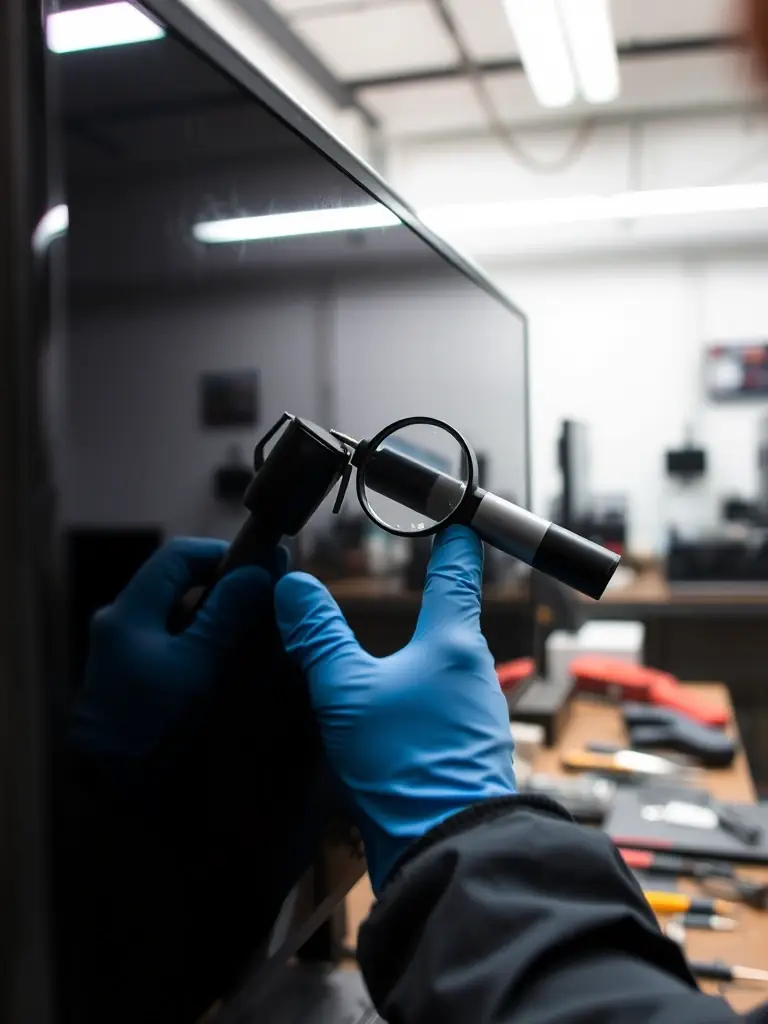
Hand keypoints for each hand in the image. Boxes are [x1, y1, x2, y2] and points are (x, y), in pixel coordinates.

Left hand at [72, 538, 285, 764]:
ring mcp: (119, 653)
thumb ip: (227, 616)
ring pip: (173, 616)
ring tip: (250, 633)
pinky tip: (223, 664)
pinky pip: (166, 644)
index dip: (221, 554)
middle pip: (175, 584)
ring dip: (211, 617)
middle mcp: (119, 623)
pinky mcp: (126, 679)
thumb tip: (259, 572)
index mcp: (130, 611)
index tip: (259, 568)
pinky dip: (197, 642)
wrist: (107, 789)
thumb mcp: (198, 666)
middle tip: (261, 601)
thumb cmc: (152, 724)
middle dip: (220, 587)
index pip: (178, 556)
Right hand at [275, 525, 515, 892]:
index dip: (452, 536)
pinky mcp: (464, 751)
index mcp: (454, 642)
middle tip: (409, 582)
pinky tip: (388, 716)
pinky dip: (414, 698)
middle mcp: (474, 672)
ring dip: (417, 657)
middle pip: (452, 620)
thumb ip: (318, 636)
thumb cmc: (405, 764)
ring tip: (385, 654)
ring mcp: (474, 715)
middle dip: (430, 600)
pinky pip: (438, 708)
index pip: (456, 570)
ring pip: (443, 668)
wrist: (448, 849)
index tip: (454, 512)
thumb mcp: (346, 691)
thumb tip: (293, 587)